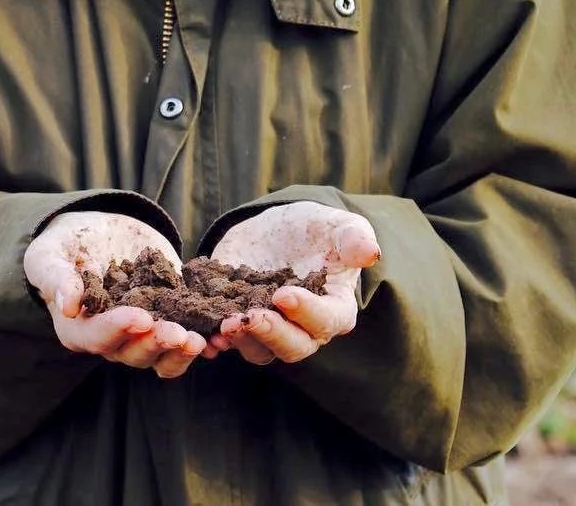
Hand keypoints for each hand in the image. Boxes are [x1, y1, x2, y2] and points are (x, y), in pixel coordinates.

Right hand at [24, 211, 205, 378]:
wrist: (94, 233)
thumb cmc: (63, 246)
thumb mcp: (49, 254)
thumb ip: (56, 277)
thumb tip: (68, 305)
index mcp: (78, 329)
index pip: (97, 337)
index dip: (119, 329)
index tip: (140, 317)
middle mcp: (110, 339)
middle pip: (133, 353)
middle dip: (157, 343)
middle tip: (179, 333)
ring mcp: (140, 334)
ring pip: (161, 356)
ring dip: (181, 352)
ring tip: (201, 341)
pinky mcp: (165, 320)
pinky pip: (182, 341)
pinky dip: (201, 343)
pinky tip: (219, 340)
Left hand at [207, 201, 379, 366]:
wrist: (280, 229)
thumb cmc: (319, 230)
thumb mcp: (338, 225)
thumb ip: (354, 238)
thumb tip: (370, 253)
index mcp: (334, 308)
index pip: (326, 321)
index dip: (306, 313)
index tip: (284, 295)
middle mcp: (303, 328)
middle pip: (292, 347)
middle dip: (270, 334)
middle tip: (249, 316)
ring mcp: (270, 328)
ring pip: (258, 350)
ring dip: (241, 340)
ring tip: (223, 326)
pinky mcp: (240, 320)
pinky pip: (229, 341)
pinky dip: (216, 341)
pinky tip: (205, 333)